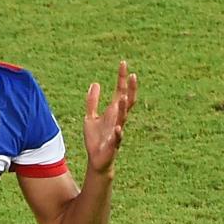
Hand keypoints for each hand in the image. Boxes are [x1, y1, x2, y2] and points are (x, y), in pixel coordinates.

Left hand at [83, 61, 137, 175]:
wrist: (96, 159)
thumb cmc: (95, 139)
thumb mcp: (90, 117)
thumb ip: (92, 102)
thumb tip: (95, 83)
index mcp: (113, 111)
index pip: (120, 91)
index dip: (121, 78)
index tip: (123, 63)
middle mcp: (118, 119)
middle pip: (128, 101)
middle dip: (130, 89)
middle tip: (132, 75)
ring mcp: (117, 131)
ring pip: (124, 117)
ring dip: (124, 108)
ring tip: (124, 97)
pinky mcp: (113, 144)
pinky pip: (118, 137)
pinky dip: (118, 133)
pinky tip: (118, 128)